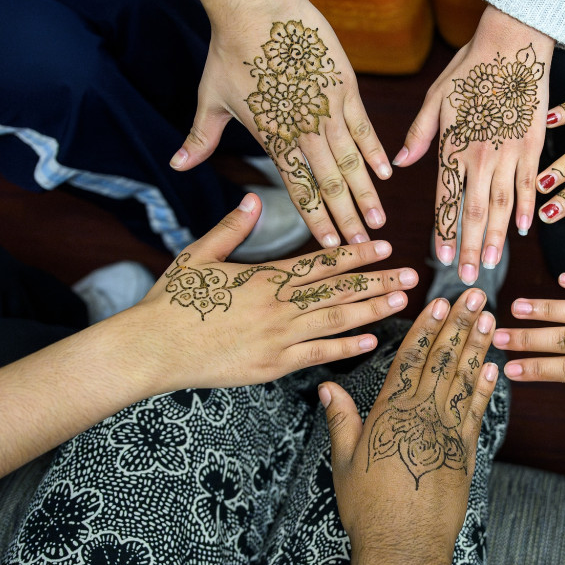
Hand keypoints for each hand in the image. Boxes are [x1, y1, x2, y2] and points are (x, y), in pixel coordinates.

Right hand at [130, 192, 415, 391]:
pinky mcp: (272, 366)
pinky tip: (371, 341)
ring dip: (372, 310)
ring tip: (402, 302)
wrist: (151, 349)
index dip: (356, 253)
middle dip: (379, 281)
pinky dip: (346, 348)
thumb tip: (252, 198)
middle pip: (339, 290)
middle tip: (413, 275)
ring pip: (336, 321)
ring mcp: (278, 339)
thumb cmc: (171, 301)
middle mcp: (278, 307)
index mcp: (264, 278)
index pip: (321, 262)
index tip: (384, 246)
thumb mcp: (200, 255)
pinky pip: (317, 355)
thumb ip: (231, 228)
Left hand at [170, 0, 391, 247]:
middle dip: (347, 219)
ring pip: (352, 162)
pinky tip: (386, 173)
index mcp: (274, 139)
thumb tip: (176, 165)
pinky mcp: (345, 86)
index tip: (328, 246)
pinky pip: (364, 127)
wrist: (256, 6)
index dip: (315, 220)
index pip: (299, 190)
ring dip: (366, 194)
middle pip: (330, 185)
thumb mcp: (211, 99)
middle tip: (362, 246)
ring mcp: (328, 110)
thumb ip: (200, 139)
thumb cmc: (231, 51)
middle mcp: (304, 131)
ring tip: (378, 221)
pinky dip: (375, 152)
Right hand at [321, 290, 498, 564]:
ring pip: (464, 379)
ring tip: (488, 319)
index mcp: (390, 411)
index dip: (427, 327)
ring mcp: (446, 430)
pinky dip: (485, 387)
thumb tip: (327, 387)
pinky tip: (493, 366)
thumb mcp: (344, 460)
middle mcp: (421, 414)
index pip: (411, 358)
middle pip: (442, 360)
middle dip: (459, 324)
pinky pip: (476, 411)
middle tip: (474, 296)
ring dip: (477, 346)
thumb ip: (341, 419)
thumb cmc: (368, 505)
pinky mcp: (464, 450)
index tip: (439, 302)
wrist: (403, 543)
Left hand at [395, 6, 553, 283]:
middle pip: (475, 211)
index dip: (444, 231)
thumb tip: (400, 161)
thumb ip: (420, 133)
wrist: (514, 42)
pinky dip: (527, 208)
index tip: (442, 258)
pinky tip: (524, 230)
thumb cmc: (471, 66)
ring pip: (502, 204)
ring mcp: (509, 152)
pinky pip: (529, 184)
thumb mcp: (437, 96)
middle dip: (471, 247)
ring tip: (494, 263)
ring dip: (498, 237)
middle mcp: (480, 155)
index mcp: (453, 146)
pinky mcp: (532, 144)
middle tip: (469, 277)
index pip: (446, 198)